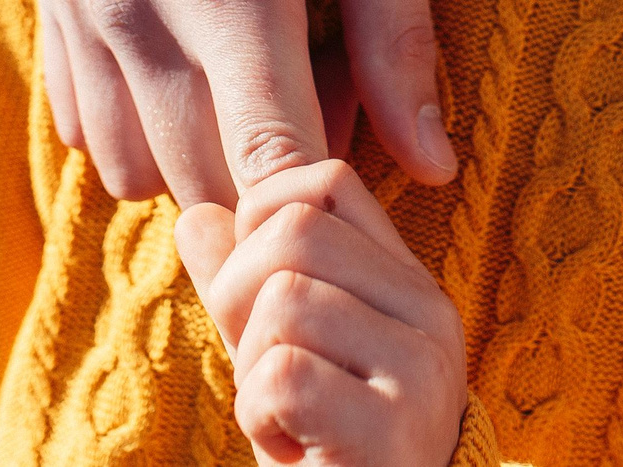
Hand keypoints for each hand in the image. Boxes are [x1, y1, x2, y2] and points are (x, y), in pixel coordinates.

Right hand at [33, 0, 454, 206]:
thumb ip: (400, 43)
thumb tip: (434, 170)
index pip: (265, 159)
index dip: (317, 203)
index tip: (359, 199)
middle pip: (197, 179)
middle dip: (270, 174)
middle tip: (327, 94)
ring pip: (131, 167)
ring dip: (201, 156)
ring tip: (263, 73)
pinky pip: (83, 122)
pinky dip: (143, 124)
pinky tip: (201, 58)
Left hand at [177, 160, 467, 466]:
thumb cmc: (323, 455)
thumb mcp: (277, 359)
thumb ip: (244, 289)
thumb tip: (193, 214)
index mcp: (407, 287)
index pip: (327, 184)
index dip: (260, 219)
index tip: (253, 295)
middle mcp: (429, 315)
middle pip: (295, 229)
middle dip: (239, 296)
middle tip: (261, 370)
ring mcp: (420, 371)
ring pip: (285, 299)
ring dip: (252, 369)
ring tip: (286, 419)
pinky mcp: (394, 429)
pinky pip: (283, 374)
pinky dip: (260, 416)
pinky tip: (294, 451)